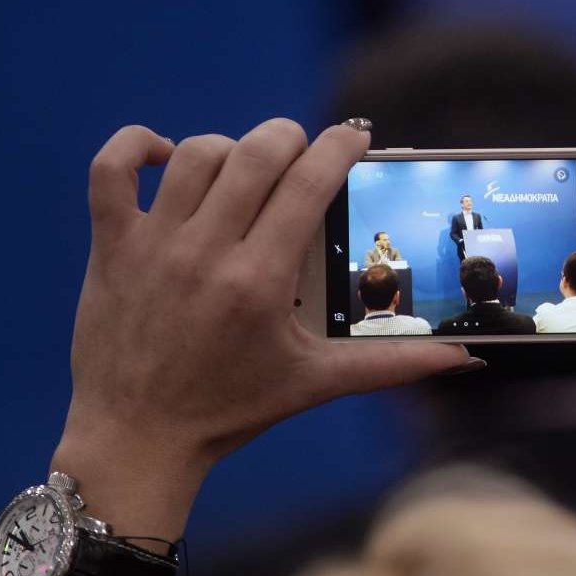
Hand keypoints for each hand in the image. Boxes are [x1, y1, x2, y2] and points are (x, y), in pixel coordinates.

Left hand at [56, 119, 468, 531]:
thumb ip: (393, 365)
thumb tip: (464, 360)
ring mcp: (154, 244)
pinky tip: (167, 157)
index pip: (309, 181)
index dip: (339, 146)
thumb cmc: (230, 410)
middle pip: (256, 152)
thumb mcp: (315, 383)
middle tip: (304, 155)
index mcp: (261, 281)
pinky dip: (137, 147)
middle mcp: (206, 252)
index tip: (354, 138)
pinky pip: (111, 169)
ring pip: (197, 154)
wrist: (138, 437)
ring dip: (232, 147)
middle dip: (292, 139)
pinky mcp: (112, 246)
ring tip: (247, 169)